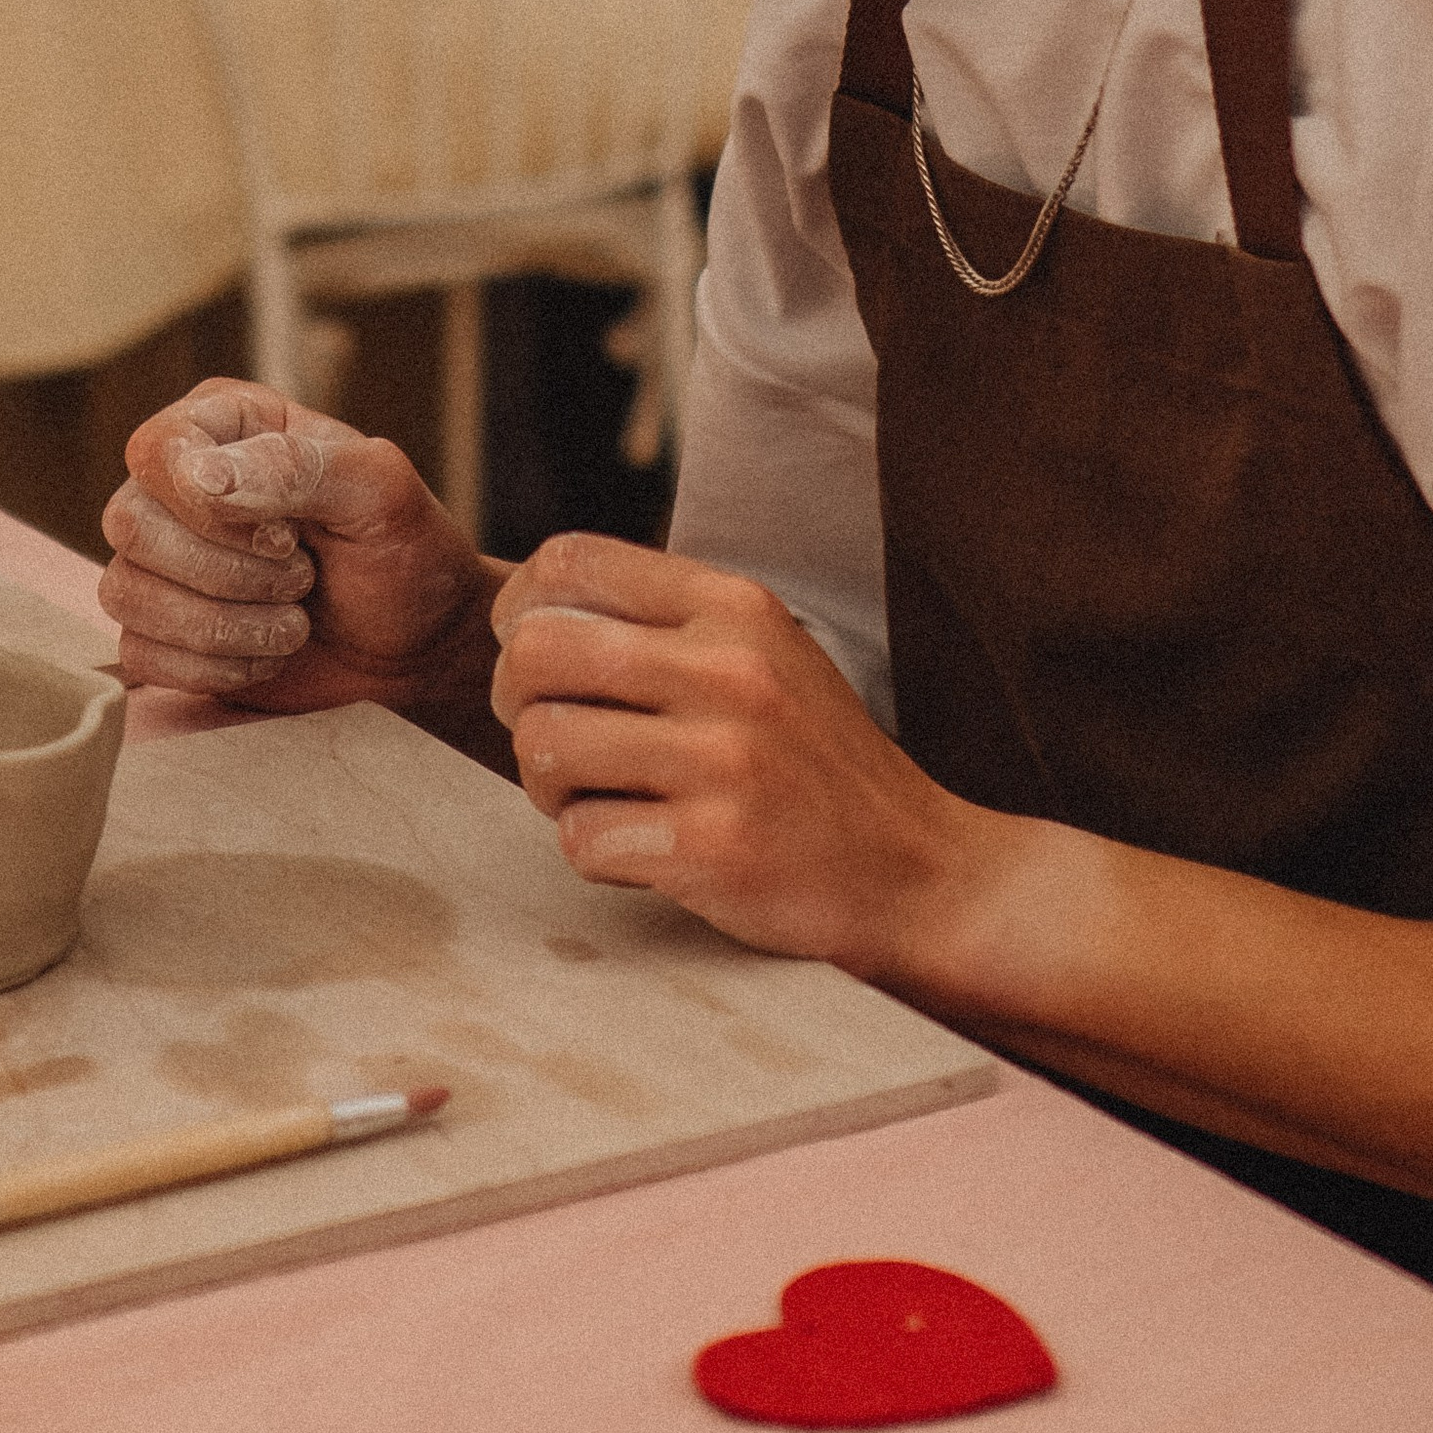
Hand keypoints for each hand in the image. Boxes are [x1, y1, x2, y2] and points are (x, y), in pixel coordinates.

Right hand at [100, 377, 501, 733]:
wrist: (418, 647)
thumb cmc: (405, 554)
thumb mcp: (380, 494)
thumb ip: (299, 466)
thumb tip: (202, 476)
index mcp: (226, 424)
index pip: (158, 449)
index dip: (208, 506)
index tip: (288, 537)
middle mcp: (179, 484)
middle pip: (130, 525)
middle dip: (229, 573)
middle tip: (303, 579)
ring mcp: (162, 558)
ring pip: (126, 593)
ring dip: (225, 625)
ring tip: (295, 622)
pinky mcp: (160, 629)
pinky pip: (140, 652)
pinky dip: (213, 666)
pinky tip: (268, 653)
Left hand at [489, 535, 987, 970]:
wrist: (916, 871)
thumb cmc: (817, 764)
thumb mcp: (767, 655)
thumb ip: (668, 624)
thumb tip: (533, 614)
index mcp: (737, 606)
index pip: (570, 561)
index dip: (521, 610)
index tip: (537, 658)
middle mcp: (729, 669)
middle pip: (535, 650)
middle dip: (516, 702)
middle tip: (553, 741)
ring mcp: (723, 759)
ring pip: (544, 746)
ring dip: (549, 787)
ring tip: (599, 799)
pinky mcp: (713, 846)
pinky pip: (581, 838)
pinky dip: (594, 852)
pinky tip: (644, 852)